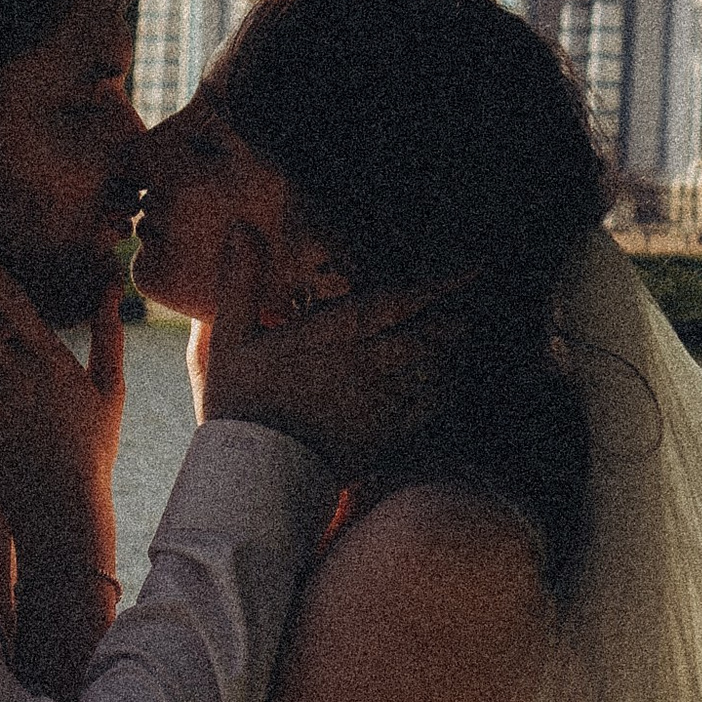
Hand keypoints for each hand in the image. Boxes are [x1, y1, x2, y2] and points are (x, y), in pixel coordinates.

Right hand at [197, 222, 456, 482]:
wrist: (254, 475)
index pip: (398, 301)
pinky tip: (449, 382)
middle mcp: (367, 365)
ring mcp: (381, 402)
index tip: (471, 267)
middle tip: (472, 304)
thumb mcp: (228, 339)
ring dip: (455, 352)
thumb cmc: (239, 405)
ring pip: (436, 370)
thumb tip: (241, 227)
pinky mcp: (385, 436)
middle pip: (431, 335)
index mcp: (334, 335)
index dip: (439, 283)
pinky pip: (430, 408)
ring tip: (465, 337)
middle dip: (455, 318)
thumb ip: (239, 282)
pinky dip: (446, 390)